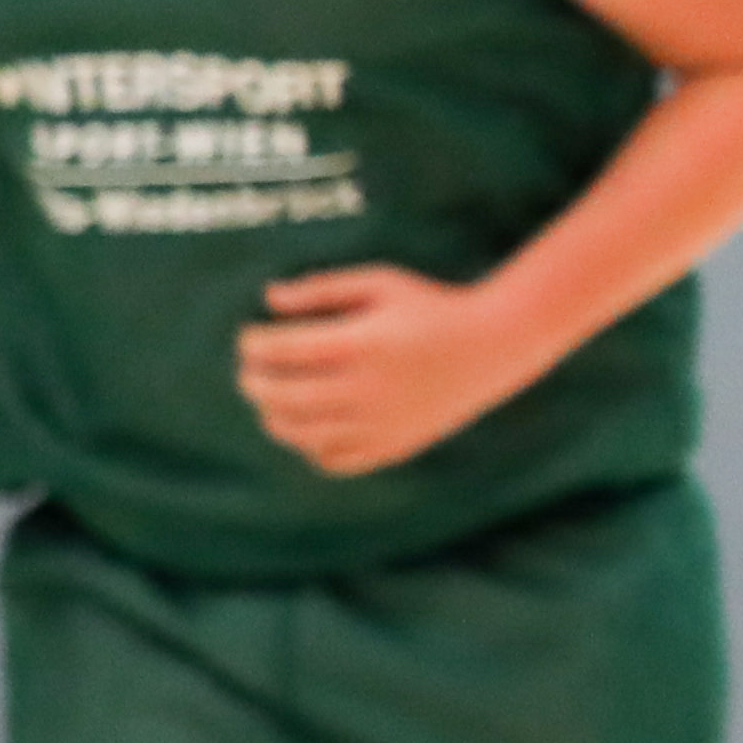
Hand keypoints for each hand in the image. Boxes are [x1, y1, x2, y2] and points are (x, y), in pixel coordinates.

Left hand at [238, 267, 542, 479]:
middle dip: (253, 382)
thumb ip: (322, 289)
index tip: (248, 337)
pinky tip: (310, 426)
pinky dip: (310, 447)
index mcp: (362, 344)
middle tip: (248, 371)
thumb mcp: (380, 282)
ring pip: (301, 435)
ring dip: (273, 418)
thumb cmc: (432, 306)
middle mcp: (367, 389)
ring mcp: (380, 424)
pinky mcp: (393, 446)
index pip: (282, 351)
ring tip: (271, 401)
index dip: (252, 344)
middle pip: (282, 396)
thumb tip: (270, 298)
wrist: (494, 347)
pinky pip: (333, 460)